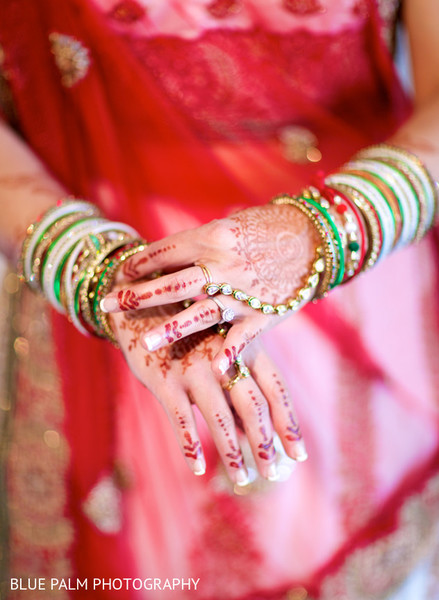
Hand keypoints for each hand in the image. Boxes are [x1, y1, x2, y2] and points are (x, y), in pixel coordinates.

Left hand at [102, 204, 319, 375]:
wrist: (317, 235)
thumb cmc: (272, 225)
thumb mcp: (233, 225)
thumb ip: (205, 243)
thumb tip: (174, 255)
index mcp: (212, 237)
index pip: (164, 251)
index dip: (139, 262)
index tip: (121, 272)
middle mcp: (222, 265)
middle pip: (170, 284)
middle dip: (135, 296)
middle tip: (106, 305)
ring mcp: (241, 292)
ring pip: (198, 314)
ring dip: (171, 329)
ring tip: (146, 343)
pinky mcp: (263, 313)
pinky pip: (241, 336)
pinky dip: (229, 353)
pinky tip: (215, 369)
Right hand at [111, 299, 307, 484]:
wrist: (144, 306)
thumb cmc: (189, 334)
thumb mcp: (221, 351)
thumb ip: (239, 385)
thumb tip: (257, 430)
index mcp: (244, 348)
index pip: (276, 389)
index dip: (288, 423)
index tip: (299, 455)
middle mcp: (224, 358)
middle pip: (254, 407)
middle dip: (265, 444)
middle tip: (272, 473)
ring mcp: (194, 369)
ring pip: (220, 418)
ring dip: (233, 452)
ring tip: (242, 479)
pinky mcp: (164, 379)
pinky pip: (181, 419)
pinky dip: (190, 445)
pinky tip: (198, 467)